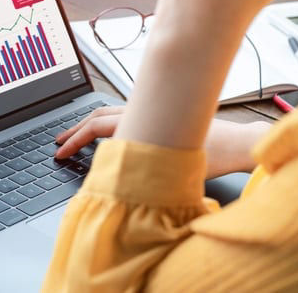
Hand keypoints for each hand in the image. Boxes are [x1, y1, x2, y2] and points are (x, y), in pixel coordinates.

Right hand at [55, 106, 270, 178]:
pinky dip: (108, 124)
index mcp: (142, 122)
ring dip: (91, 125)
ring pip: (112, 113)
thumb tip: (113, 184)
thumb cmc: (213, 155)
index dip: (73, 140)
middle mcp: (145, 112)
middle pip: (98, 116)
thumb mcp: (171, 171)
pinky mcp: (162, 118)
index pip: (96, 127)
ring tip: (78, 137)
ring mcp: (153, 112)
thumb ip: (140, 175)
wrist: (239, 143)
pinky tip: (109, 136)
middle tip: (59, 143)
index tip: (60, 153)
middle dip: (75, 130)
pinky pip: (126, 116)